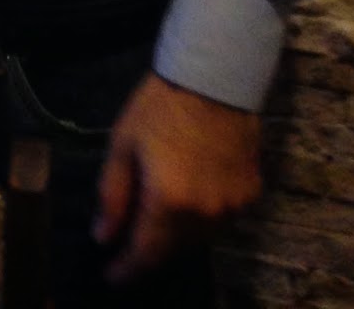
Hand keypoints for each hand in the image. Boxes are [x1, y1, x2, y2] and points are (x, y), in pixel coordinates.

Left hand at [94, 72, 260, 282]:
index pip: (146, 253)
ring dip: (176, 233)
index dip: (127, 269)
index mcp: (169, 202)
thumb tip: (103, 237)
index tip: (111, 276)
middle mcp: (204, 214)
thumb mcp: (123, 144)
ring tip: (158, 211)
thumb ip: (113, 195)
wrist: (215, 77)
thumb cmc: (161, 105)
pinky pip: (220, 217)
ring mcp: (232, 206)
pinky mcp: (250, 193)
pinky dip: (201, 214)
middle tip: (130, 236)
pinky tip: (189, 191)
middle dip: (149, 247)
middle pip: (173, 248)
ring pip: (198, 236)